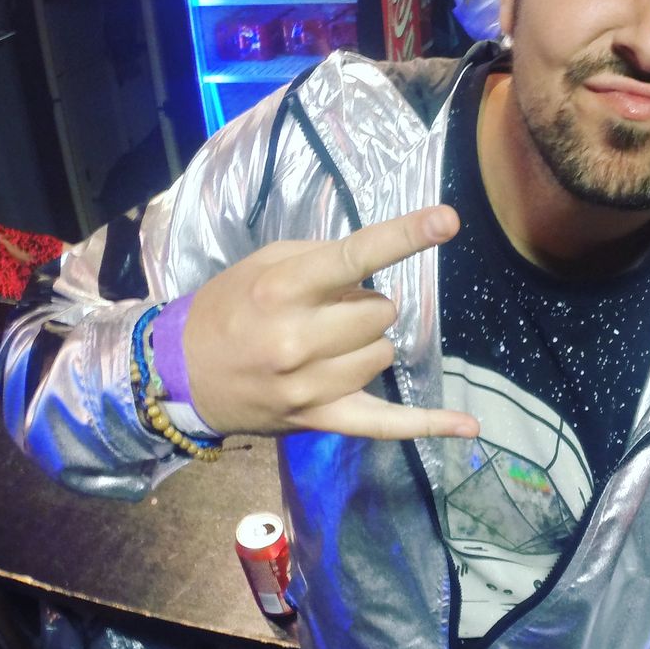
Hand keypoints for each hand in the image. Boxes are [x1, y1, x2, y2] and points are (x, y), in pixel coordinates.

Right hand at [179, 205, 479, 440]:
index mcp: (285, 290)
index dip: (404, 236)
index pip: (356, 257)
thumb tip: (378, 264)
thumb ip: (324, 257)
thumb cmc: (229, 307)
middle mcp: (299, 339)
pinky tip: (468, 427)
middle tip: (329, 312)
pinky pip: (388, 424)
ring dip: (367, 344)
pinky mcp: (322, 419)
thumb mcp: (266, 263)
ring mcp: (312, 385)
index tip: (446, 220)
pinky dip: (430, 425)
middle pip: (383, 312)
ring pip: (385, 353)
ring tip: (328, 345)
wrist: (181, 375)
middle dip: (365, 307)